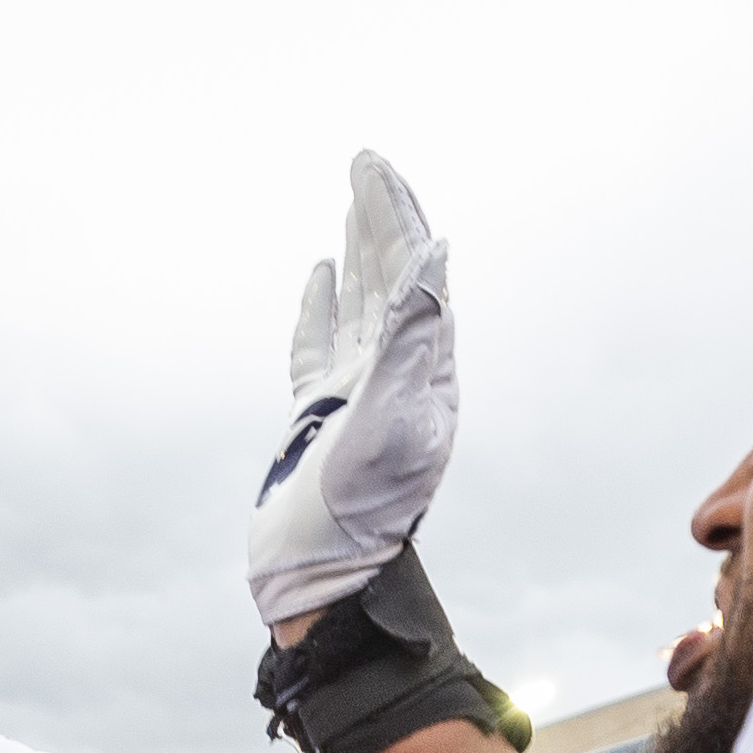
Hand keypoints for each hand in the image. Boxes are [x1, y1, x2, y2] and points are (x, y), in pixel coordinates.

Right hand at [248, 152, 455, 630]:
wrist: (320, 589)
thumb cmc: (354, 522)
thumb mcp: (385, 428)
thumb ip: (408, 341)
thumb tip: (433, 257)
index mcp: (422, 375)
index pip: (415, 274)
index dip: (395, 215)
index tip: (372, 167)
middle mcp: (395, 378)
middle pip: (394, 278)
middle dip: (381, 216)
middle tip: (365, 162)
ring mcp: (356, 396)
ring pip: (361, 304)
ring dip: (359, 251)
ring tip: (353, 202)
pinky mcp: (319, 418)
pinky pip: (320, 343)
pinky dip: (320, 303)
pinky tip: (319, 273)